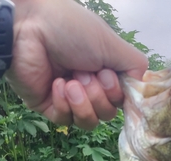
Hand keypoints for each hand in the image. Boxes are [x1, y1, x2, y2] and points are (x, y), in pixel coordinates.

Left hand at [5, 0, 147, 129]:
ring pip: (88, 122)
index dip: (118, 94)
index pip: (121, 99)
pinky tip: (58, 84)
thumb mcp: (112, 44)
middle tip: (86, 73)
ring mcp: (68, 98)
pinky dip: (65, 102)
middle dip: (100, 95)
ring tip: (72, 81)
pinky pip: (65, 120)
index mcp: (104, 70)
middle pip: (107, 114)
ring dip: (84, 101)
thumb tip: (141, 88)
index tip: (109, 76)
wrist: (29, 27)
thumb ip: (135, 67)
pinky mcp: (48, 106)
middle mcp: (88, 85)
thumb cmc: (71, 29)